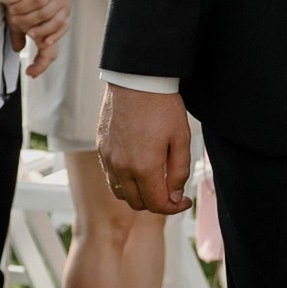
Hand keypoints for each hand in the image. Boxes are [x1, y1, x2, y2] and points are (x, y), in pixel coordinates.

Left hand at [8, 0, 69, 75]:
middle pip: (46, 13)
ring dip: (42, 31)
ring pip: (56, 23)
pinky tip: (44, 44)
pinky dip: (54, 37)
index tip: (11, 10)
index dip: (24, 6)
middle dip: (29, 20)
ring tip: (28, 34)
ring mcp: (66, 8)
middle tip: (14, 22)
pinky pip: (63, 29)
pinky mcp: (65, 17)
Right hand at [97, 84, 192, 213]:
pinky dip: (124, 182)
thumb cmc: (163, 106)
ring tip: (155, 182)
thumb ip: (179, 172)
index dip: (174, 207)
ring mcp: (109, 159)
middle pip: (138, 203)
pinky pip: (111, 177)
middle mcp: (122, 167)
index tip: (184, 200)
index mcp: (145, 167)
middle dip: (157, 203)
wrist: (137, 80)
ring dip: (138, 195)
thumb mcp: (181, 138)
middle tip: (172, 193)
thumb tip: (175, 196)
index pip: (158, 204)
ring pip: (121, 193)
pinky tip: (138, 169)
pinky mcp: (101, 148)